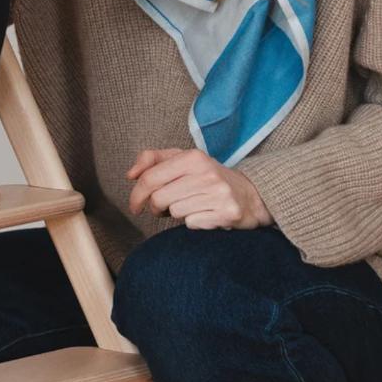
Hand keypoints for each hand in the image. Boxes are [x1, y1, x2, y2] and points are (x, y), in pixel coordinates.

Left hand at [125, 147, 271, 230]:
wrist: (250, 195)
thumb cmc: (207, 177)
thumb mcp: (182, 160)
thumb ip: (152, 160)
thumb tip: (131, 174)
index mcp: (193, 157)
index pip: (150, 178)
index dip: (136, 195)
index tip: (134, 206)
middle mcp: (206, 173)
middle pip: (159, 199)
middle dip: (155, 207)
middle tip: (162, 208)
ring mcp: (218, 194)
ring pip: (175, 212)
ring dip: (176, 214)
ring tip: (190, 206)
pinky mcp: (227, 213)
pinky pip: (192, 224)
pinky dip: (193, 222)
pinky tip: (204, 214)